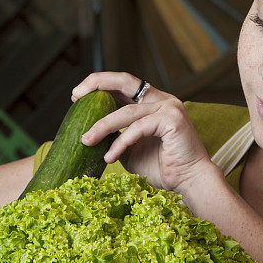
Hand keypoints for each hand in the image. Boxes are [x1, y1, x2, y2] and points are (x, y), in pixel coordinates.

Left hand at [71, 72, 216, 194]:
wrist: (187, 182)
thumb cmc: (160, 167)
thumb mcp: (129, 148)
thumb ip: (114, 135)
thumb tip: (86, 132)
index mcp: (151, 102)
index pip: (122, 84)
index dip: (98, 84)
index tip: (76, 96)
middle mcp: (161, 98)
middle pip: (124, 80)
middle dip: (97, 84)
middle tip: (75, 96)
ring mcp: (169, 106)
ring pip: (127, 111)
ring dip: (102, 125)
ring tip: (86, 140)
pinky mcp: (172, 119)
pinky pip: (137, 128)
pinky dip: (120, 143)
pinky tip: (109, 158)